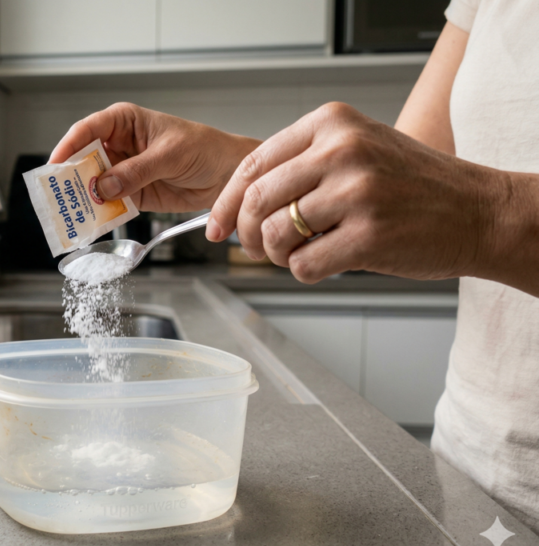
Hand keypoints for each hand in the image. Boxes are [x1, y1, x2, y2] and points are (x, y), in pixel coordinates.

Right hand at [50, 103, 259, 211]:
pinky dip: (101, 213)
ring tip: (72, 212)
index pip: (88, 130)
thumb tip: (104, 186)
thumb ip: (136, 171)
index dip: (69, 146)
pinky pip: (109, 203)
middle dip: (72, 177)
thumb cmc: (204, 148)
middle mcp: (119, 145)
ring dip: (84, 198)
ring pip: (93, 184)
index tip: (56, 165)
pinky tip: (93, 221)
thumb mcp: (169, 155)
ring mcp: (123, 171)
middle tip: (60, 194)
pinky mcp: (132, 194)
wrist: (228, 174)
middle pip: (84, 159)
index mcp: (124, 122)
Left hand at [207, 102, 508, 283]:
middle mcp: (342, 150)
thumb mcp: (358, 150)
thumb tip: (237, 205)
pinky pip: (303, 265)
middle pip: (257, 200)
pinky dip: (305, 272)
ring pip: (276, 235)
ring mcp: (356, 192)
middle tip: (256, 249)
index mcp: (332, 123)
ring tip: (300, 254)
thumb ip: (301, 165)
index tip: (216, 226)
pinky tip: (328, 262)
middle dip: (247, 234)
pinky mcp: (369, 235)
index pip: (253, 163)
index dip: (226, 202)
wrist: (479, 211)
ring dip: (277, 256)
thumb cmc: (414, 186)